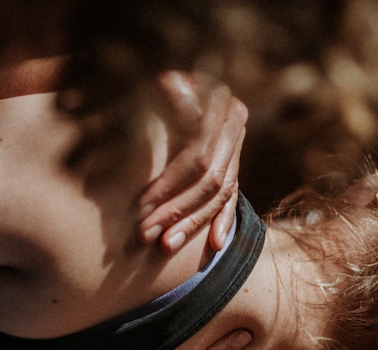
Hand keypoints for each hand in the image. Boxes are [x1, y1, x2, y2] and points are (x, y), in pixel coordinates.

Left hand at [137, 71, 246, 251]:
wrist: (172, 76)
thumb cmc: (153, 79)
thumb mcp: (158, 79)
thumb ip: (165, 88)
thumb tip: (168, 88)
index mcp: (220, 106)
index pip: (197, 158)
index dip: (169, 185)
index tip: (141, 206)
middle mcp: (234, 128)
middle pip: (209, 182)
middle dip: (176, 211)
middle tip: (147, 234)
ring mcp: (236, 148)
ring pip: (219, 195)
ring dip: (193, 224)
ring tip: (166, 244)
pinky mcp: (233, 164)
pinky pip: (232, 199)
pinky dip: (223, 222)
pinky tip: (214, 245)